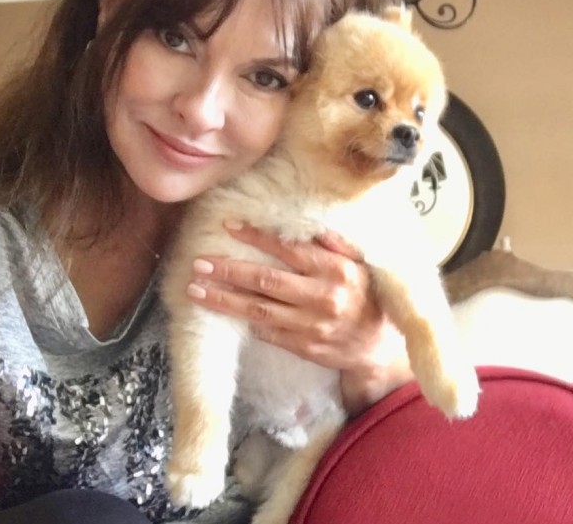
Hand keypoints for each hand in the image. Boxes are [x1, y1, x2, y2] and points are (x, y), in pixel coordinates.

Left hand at [186, 223, 412, 413]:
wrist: (376, 349)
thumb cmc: (366, 298)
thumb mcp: (361, 265)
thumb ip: (337, 243)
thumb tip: (310, 224)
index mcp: (336, 271)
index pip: (289, 250)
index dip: (256, 238)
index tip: (229, 227)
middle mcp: (322, 297)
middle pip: (266, 281)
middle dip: (229, 271)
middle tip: (200, 263)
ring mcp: (310, 326)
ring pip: (258, 310)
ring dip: (223, 299)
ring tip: (195, 290)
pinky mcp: (302, 347)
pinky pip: (266, 332)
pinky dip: (243, 321)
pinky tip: (220, 311)